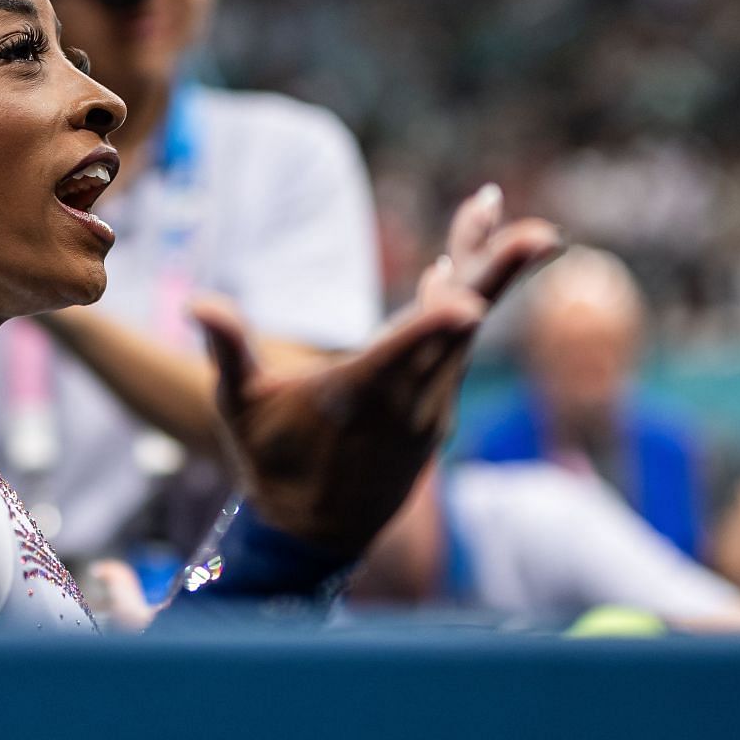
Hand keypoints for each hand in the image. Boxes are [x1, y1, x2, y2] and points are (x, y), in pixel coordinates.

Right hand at [194, 186, 559, 556]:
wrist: (316, 533)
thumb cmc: (272, 464)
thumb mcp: (240, 409)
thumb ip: (228, 350)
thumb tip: (198, 302)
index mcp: (358, 396)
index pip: (401, 354)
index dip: (432, 326)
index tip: (469, 304)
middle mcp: (406, 402)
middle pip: (457, 326)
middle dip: (497, 274)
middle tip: (541, 232)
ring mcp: (430, 406)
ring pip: (462, 330)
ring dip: (478, 269)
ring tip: (485, 207)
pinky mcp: (437, 411)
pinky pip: (454, 350)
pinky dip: (452, 309)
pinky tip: (452, 268)